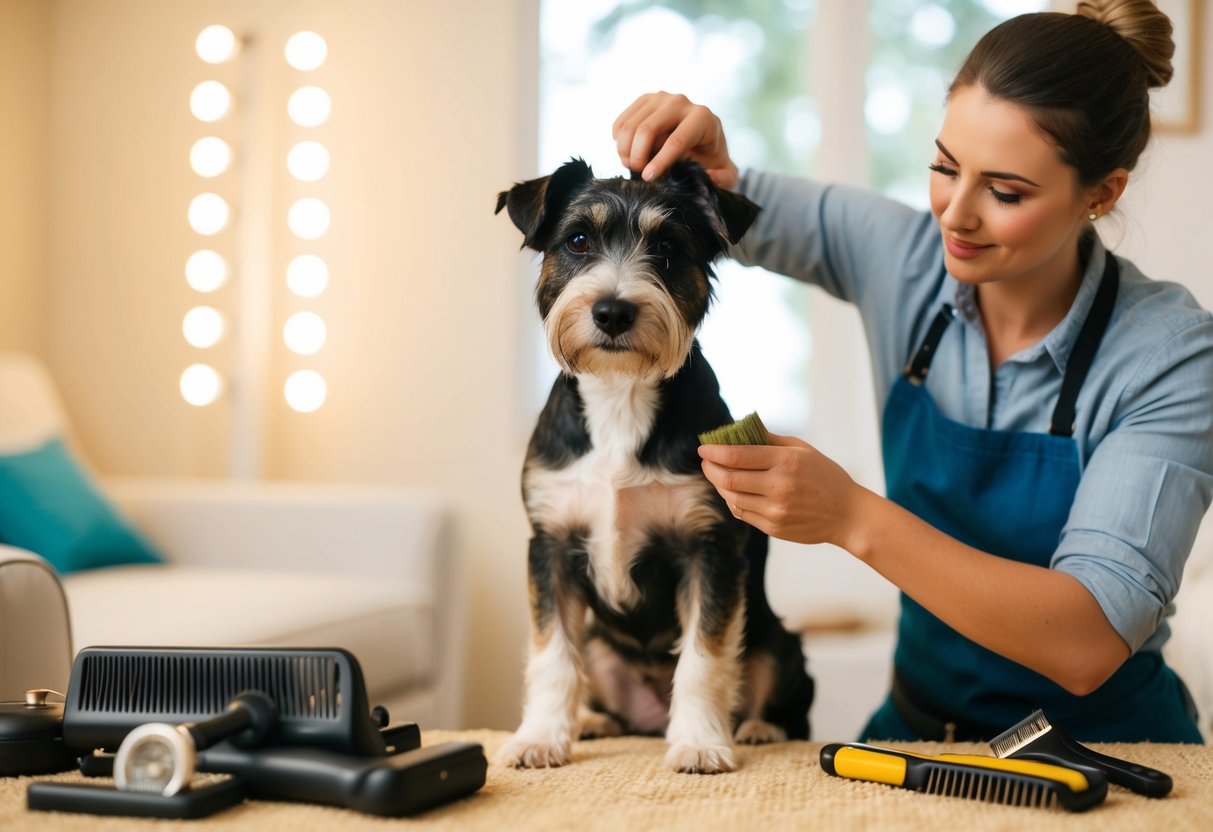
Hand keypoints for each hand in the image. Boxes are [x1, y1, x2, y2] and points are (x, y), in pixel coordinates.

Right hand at [612, 92, 737, 188]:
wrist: (698, 139)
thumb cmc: (710, 160)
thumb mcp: (724, 173)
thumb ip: (724, 179)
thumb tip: (710, 176)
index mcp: (702, 118)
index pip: (676, 140)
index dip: (660, 162)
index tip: (648, 178)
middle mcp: (681, 102)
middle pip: (648, 129)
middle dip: (637, 156)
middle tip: (636, 172)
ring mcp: (660, 98)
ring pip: (631, 126)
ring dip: (625, 151)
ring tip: (632, 166)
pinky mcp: (644, 100)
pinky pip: (622, 122)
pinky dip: (619, 141)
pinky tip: (628, 153)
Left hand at [698, 432, 862, 546]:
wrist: (847, 515)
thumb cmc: (825, 476)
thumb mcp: (803, 450)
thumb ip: (770, 440)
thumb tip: (740, 428)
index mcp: (786, 462)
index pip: (737, 455)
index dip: (714, 451)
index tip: (703, 447)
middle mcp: (779, 487)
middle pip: (728, 479)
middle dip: (710, 468)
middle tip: (706, 461)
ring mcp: (775, 510)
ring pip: (731, 497)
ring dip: (719, 485)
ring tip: (718, 475)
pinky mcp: (773, 528)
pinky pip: (742, 513)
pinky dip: (732, 500)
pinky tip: (733, 491)